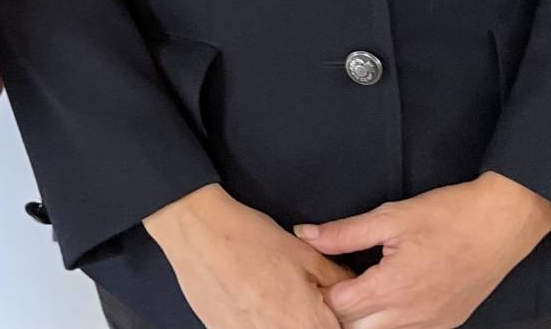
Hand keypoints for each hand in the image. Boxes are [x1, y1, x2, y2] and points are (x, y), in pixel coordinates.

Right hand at [144, 184, 347, 328]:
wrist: (197, 231)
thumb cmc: (248, 239)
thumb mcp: (305, 254)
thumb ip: (337, 280)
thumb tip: (353, 291)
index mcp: (305, 322)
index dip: (336, 321)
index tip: (330, 310)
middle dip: (310, 319)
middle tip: (297, 298)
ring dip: (283, 319)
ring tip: (273, 298)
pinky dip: (258, 321)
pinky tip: (252, 301)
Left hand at [304, 173, 550, 328]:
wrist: (501, 226)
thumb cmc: (446, 217)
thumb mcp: (390, 217)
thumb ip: (344, 233)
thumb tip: (305, 234)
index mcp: (390, 288)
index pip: (337, 307)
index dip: (321, 291)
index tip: (316, 273)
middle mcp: (409, 316)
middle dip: (338, 311)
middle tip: (333, 284)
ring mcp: (429, 326)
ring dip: (363, 320)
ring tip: (358, 292)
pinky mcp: (445, 326)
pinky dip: (389, 324)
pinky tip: (386, 302)